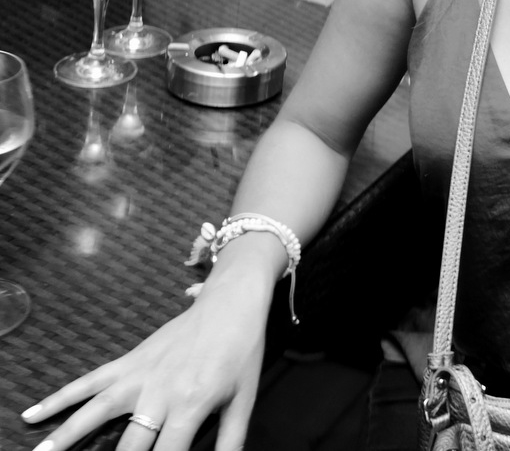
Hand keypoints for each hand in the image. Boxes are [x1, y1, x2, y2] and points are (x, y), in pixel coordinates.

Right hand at [20, 274, 269, 450]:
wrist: (231, 305)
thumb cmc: (242, 353)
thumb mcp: (244, 399)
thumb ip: (231, 439)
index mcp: (190, 405)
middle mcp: (159, 394)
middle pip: (129, 444)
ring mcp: (138, 377)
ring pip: (95, 412)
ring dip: (66, 437)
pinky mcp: (128, 362)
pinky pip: (88, 382)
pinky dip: (59, 397)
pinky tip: (33, 414)